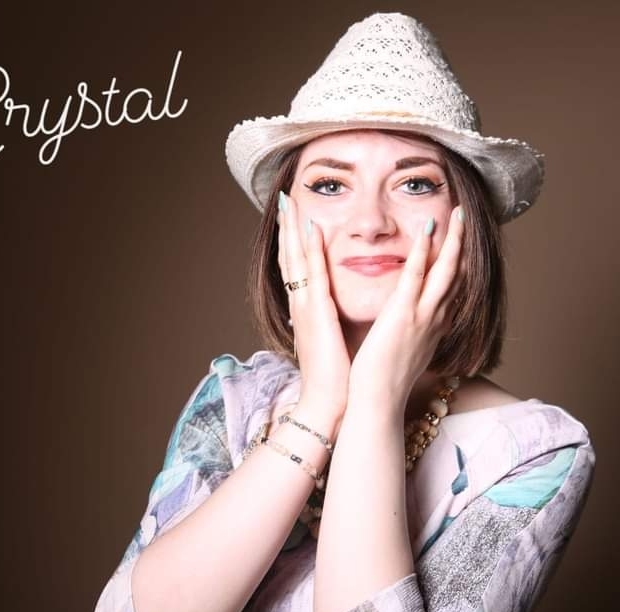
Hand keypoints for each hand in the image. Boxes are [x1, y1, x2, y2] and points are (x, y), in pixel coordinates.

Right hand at [278, 191, 350, 422]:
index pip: (297, 269)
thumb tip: (332, 313)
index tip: (292, 217)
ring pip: (296, 260)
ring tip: (289, 203)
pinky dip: (310, 251)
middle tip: (283, 199)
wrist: (328, 404)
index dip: (292, 242)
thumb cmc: (335, 378)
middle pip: (290, 257)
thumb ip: (329, 323)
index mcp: (306, 311)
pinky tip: (310, 228)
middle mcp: (301, 305)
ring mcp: (306, 308)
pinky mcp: (317, 314)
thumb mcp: (331, 342)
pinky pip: (313, 275)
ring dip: (292, 229)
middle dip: (286, 228)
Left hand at [348, 206, 464, 410]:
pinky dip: (424, 251)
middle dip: (463, 244)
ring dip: (453, 239)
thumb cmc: (384, 383)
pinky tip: (428, 230)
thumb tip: (407, 324)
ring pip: (445, 270)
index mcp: (434, 327)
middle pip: (457, 274)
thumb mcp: (405, 352)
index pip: (453, 289)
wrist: (378, 402)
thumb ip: (410, 333)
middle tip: (466, 216)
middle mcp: (435, 319)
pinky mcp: (403, 314)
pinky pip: (416, 276)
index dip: (460, 263)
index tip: (463, 243)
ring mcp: (422, 316)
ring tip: (457, 212)